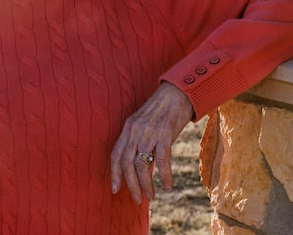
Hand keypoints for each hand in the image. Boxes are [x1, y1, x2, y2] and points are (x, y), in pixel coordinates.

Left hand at [110, 82, 193, 203]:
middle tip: (137, 199)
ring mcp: (149, 133)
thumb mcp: (145, 125)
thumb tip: (141, 167)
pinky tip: (168, 186)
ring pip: (142, 165)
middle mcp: (135, 131)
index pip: (116, 154)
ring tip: (151, 196)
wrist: (177, 93)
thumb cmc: (162, 111)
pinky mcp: (165, 135)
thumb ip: (139, 142)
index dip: (115, 173)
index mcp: (128, 128)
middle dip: (131, 185)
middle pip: (128, 164)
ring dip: (146, 185)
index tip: (115, 189)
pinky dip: (164, 176)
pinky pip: (162, 160)